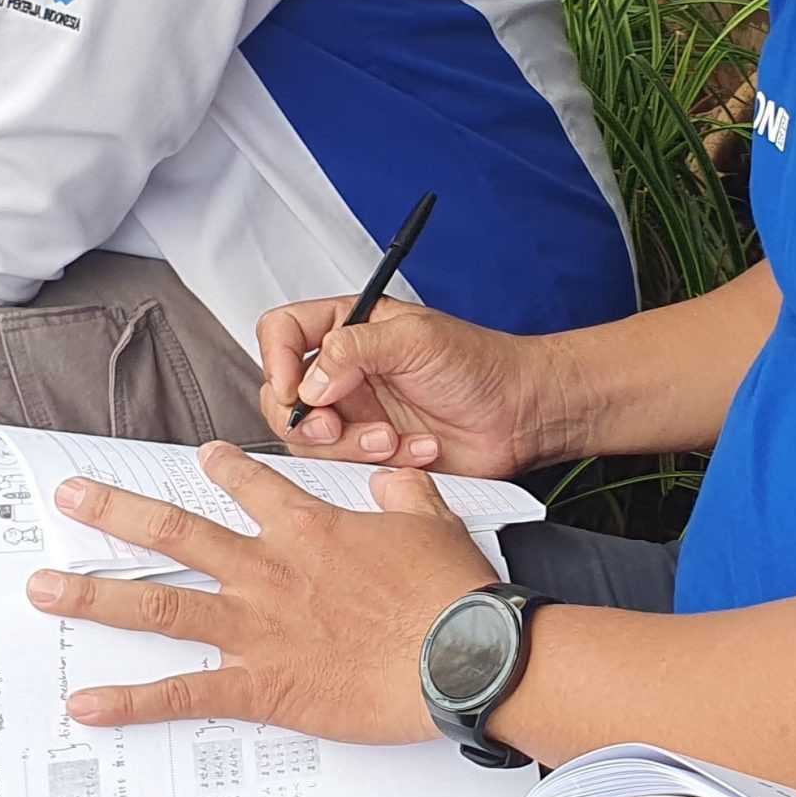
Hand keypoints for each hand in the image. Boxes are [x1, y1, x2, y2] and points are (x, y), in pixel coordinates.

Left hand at [29, 442, 498, 738]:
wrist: (462, 653)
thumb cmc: (452, 595)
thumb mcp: (433, 523)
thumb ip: (403, 492)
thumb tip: (392, 472)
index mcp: (309, 528)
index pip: (252, 484)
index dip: (225, 467)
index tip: (202, 456)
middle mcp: (267, 569)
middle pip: (175, 531)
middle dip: (115, 512)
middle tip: (69, 498)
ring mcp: (254, 627)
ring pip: (158, 603)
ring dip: (95, 595)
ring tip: (42, 589)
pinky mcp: (259, 684)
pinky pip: (182, 693)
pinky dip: (131, 702)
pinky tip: (86, 703)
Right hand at [257, 297, 561, 477]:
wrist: (520, 416)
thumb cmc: (481, 365)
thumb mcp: (416, 338)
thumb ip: (353, 349)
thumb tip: (309, 379)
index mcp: (349, 328)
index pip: (282, 332)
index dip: (275, 359)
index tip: (293, 387)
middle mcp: (344, 372)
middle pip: (282, 395)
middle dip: (307, 417)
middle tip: (334, 424)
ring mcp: (355, 414)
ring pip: (308, 439)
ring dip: (348, 445)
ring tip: (390, 437)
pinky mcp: (369, 454)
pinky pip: (344, 468)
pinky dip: (375, 465)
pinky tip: (415, 451)